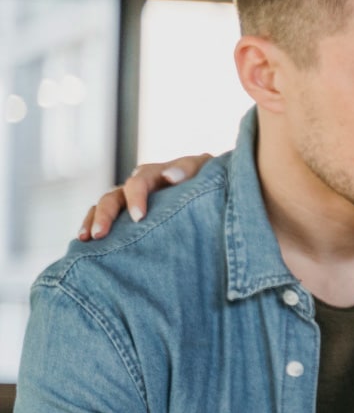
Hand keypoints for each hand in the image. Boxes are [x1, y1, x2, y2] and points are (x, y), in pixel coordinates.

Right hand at [78, 153, 212, 240]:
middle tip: (101, 233)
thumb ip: (190, 169)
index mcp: (154, 174)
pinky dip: (90, 226)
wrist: (210, 193)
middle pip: (113, 196)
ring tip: (87, 238)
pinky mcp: (123, 216)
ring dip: (93, 221)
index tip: (138, 217)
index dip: (136, 197)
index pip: (138, 182)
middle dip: (106, 215)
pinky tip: (84, 243)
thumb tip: (169, 177)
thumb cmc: (208, 181)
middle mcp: (135, 186)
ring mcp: (127, 201)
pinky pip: (100, 218)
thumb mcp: (205, 169)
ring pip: (102, 207)